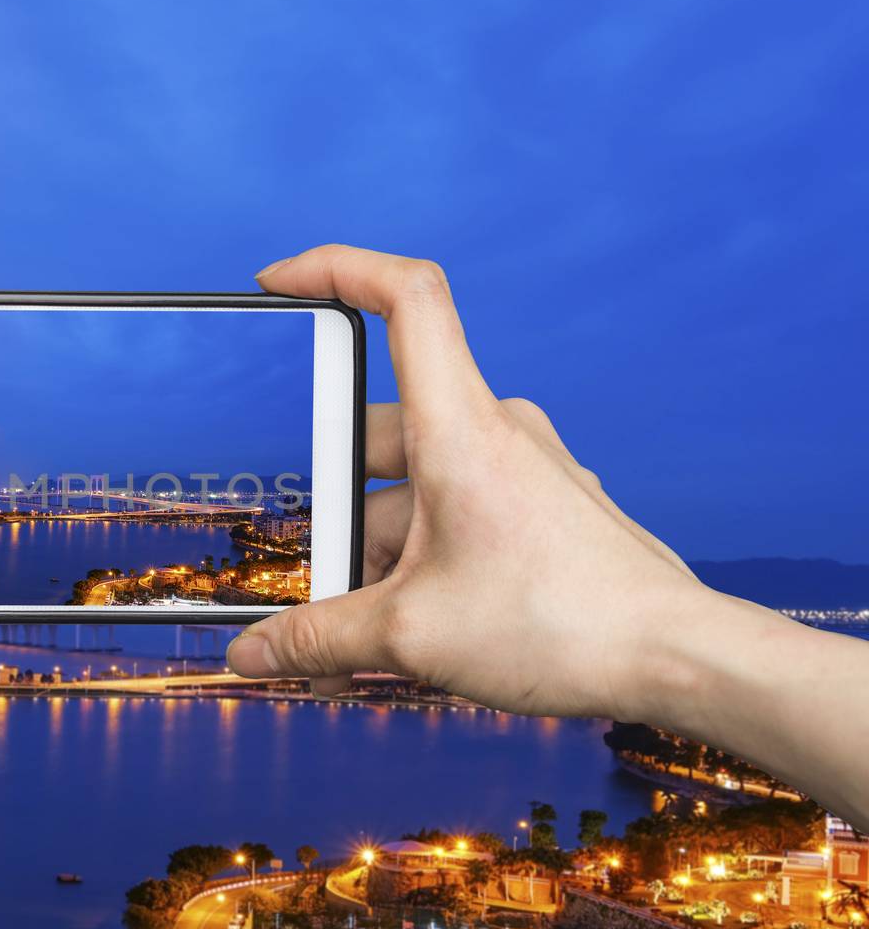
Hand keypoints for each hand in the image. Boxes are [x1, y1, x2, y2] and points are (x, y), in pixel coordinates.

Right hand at [227, 244, 707, 721]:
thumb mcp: (409, 636)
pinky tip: (404, 632)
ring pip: (413, 489)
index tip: (277, 280)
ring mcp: (521, 470)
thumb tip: (252, 652)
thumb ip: (316, 640)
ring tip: (358, 635)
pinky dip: (415, 563)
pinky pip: (452, 516)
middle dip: (331, 510)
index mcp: (460, 428)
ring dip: (372, 554)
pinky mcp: (537, 511)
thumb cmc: (562, 625)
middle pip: (378, 436)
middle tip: (314, 580)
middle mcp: (494, 432)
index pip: (404, 297)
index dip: (335, 268)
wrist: (675, 660)